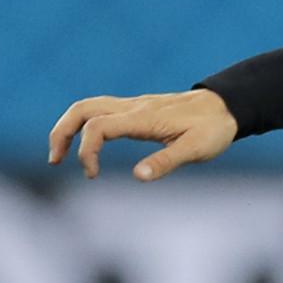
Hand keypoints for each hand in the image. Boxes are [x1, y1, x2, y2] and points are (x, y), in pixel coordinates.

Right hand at [48, 89, 237, 180]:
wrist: (227, 106)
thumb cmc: (214, 129)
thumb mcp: (197, 149)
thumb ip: (167, 162)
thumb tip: (138, 176)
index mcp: (143, 118)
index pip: (98, 127)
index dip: (87, 151)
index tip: (92, 174)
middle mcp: (133, 107)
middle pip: (82, 109)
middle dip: (61, 132)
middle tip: (55, 160)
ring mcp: (133, 105)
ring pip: (88, 107)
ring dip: (68, 127)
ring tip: (61, 154)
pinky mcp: (137, 109)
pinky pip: (101, 110)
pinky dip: (84, 124)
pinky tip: (88, 145)